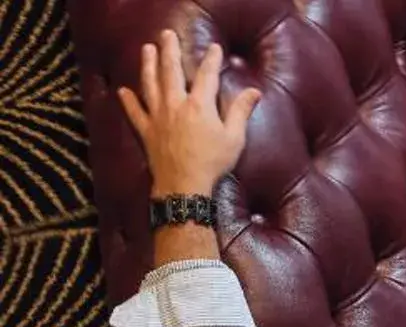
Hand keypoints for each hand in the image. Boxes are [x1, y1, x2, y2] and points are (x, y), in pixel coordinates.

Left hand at [118, 30, 260, 197]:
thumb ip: (241, 111)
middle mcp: (175, 103)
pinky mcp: (146, 129)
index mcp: (199, 105)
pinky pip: (135, 111)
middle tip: (167, 35)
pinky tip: (124, 91)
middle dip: (170, 50)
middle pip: (171, 70)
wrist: (184, 184)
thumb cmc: (212, 163)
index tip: (214, 48)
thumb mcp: (234, 138)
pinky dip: (128, 100)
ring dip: (148, 64)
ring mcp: (158, 115)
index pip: (207, 75)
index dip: (211, 60)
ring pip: (150, 83)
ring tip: (147, 49)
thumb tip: (253, 91)